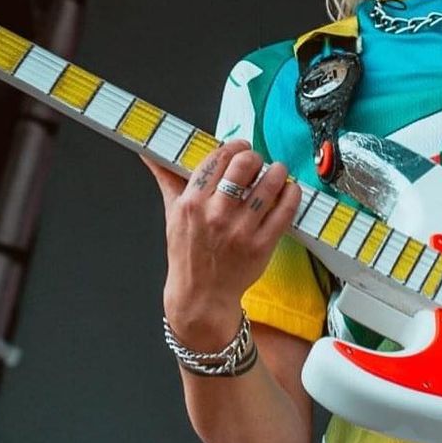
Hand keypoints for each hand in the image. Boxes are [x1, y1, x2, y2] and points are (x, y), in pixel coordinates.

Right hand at [143, 140, 300, 349]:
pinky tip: (289, 190)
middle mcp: (216, 215)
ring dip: (278, 171)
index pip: (218, 158)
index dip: (234, 146)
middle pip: (244, 165)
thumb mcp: (172, 214)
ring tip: (278, 171)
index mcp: (192, 203)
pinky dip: (291, 195)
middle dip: (254, 156)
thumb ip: (167, 179)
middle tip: (257, 161)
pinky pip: (284, 212)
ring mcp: (240, 231)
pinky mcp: (261, 246)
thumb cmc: (186, 253)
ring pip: (268, 185)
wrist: (200, 297)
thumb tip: (150, 154)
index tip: (240, 146)